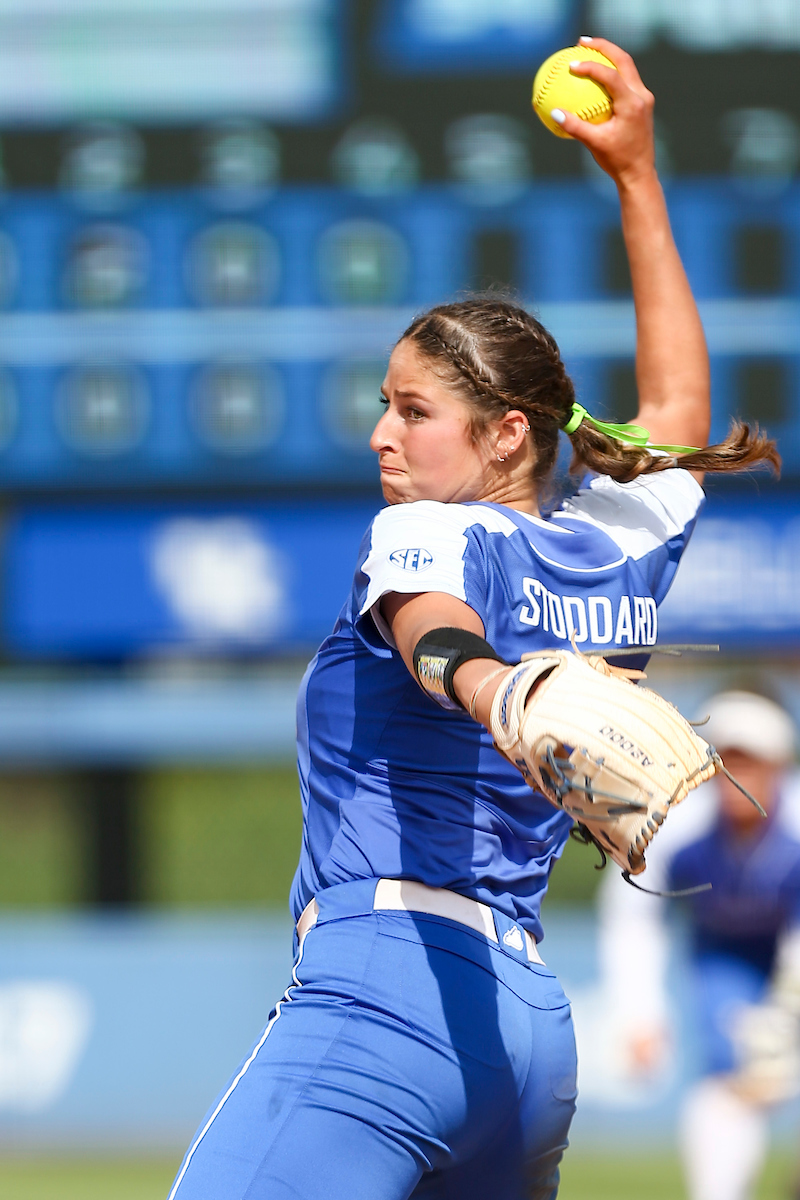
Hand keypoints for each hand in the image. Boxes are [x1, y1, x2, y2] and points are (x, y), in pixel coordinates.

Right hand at [554, 37, 654, 186]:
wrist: (639, 173)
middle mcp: (642, 96)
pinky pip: (626, 81)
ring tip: (589, 51)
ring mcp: (644, 98)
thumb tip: (555, 113)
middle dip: (603, 47)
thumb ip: (575, 127)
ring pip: (627, 67)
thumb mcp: (594, 145)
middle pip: (624, 60)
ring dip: (609, 56)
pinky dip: (611, 73)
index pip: (611, 76)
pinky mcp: (642, 103)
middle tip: (582, 41)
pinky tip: (594, 77)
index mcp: (632, 104)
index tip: (572, 63)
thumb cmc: (617, 161)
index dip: (591, 66)